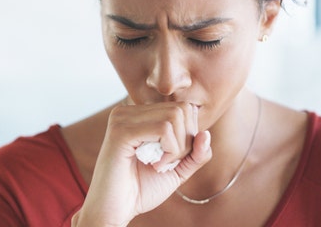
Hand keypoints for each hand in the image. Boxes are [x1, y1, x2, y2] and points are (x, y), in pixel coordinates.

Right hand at [73, 102, 211, 225]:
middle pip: (181, 109)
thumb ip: (195, 153)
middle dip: (186, 140)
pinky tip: (156, 165)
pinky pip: (164, 129)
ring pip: (174, 117)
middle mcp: (128, 111)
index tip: (173, 158)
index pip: (182, 108)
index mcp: (138, 115)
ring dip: (178, 147)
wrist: (114, 211)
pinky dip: (170, 150)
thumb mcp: (177, 170)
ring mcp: (122, 118)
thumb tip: (206, 134)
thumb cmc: (140, 190)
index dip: (189, 135)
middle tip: (169, 163)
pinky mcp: (121, 131)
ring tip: (161, 165)